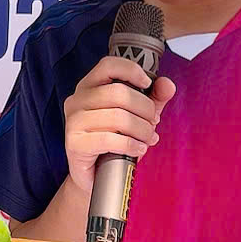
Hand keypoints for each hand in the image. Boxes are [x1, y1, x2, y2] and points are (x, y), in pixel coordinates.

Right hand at [61, 55, 174, 193]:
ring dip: (142, 130)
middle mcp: (77, 100)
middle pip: (119, 93)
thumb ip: (153, 99)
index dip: (131, 70)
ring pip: (118, 117)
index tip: (148, 83)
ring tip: (148, 138)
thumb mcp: (137, 116)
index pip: (108, 65)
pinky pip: (110, 139)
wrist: (94, 176)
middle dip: (145, 109)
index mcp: (88, 87)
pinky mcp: (74, 143)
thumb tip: (167, 84)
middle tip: (153, 123)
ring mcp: (73, 121)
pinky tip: (138, 149)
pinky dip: (131, 145)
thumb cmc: (113, 142)